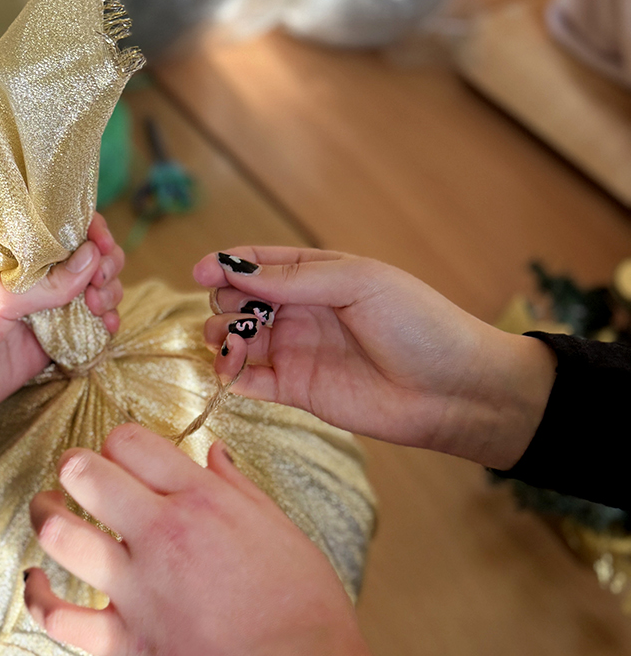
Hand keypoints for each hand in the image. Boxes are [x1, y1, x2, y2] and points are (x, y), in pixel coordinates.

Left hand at [0, 215, 123, 414]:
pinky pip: (87, 329)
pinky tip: (107, 328)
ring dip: (108, 295)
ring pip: (92, 292)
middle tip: (100, 285)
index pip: (59, 228)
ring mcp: (42, 310)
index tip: (102, 245)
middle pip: (85, 260)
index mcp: (11, 252)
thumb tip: (92, 256)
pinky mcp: (48, 343)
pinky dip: (104, 326)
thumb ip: (44, 282)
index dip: (88, 231)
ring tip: (101, 309)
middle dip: (104, 266)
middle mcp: (31, 277)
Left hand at [24, 424, 464, 655]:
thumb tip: (214, 454)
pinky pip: (58, 617)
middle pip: (84, 473)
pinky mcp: (125, 640)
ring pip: (59, 534)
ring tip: (49, 512)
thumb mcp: (283, 531)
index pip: (132, 441)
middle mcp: (162, 536)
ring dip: (44, 516)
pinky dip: (37, 597)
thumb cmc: (306, 614)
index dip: (119, 444)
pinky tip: (35, 579)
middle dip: (74, 468)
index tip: (122, 459)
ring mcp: (138, 589)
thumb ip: (239, 489)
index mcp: (204, 502)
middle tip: (78, 477)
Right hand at [195, 247, 556, 470]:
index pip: (257, 264)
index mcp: (317, 276)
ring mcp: (297, 352)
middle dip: (224, 305)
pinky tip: (234, 375)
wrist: (453, 389)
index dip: (225, 264)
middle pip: (238, 302)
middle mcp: (301, 312)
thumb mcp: (360, 283)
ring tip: (232, 349)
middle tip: (238, 318)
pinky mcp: (297, 392)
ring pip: (238, 342)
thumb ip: (295, 279)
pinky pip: (250, 383)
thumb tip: (236, 272)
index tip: (201, 272)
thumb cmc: (419, 324)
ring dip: (223, 341)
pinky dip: (232, 378)